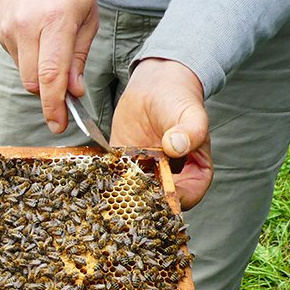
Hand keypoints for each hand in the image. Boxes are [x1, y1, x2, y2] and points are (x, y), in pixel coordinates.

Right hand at [0, 0, 98, 134]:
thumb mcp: (87, 17)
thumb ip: (79, 57)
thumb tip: (73, 92)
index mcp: (57, 21)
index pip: (52, 74)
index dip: (54, 106)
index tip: (59, 125)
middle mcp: (29, 27)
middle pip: (34, 82)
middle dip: (50, 95)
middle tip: (65, 92)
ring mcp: (10, 30)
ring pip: (25, 74)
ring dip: (41, 76)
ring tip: (53, 50)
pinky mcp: (0, 31)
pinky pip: (17, 60)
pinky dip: (30, 61)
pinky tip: (39, 39)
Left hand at [110, 58, 212, 209]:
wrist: (155, 87)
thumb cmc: (180, 101)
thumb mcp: (190, 113)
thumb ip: (190, 131)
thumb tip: (176, 147)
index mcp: (196, 175)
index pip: (186, 197)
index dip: (172, 199)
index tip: (155, 193)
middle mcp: (170, 180)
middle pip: (157, 202)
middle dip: (142, 202)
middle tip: (125, 194)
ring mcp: (145, 176)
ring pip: (133, 194)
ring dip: (120, 194)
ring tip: (107, 191)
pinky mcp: (123, 167)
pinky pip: (114, 179)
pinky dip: (104, 180)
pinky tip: (93, 176)